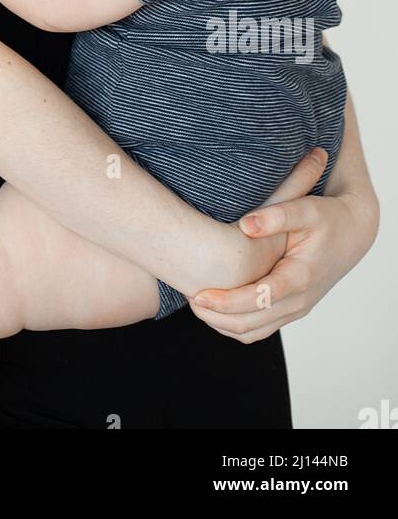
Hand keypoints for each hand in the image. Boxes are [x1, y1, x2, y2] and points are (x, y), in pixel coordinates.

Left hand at [189, 148, 376, 342]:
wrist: (352, 233)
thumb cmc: (327, 218)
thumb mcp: (306, 208)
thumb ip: (277, 215)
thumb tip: (245, 225)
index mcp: (300, 277)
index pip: (258, 300)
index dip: (226, 302)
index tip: (198, 295)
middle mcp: (299, 301)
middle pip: (252, 324)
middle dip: (217, 317)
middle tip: (189, 299)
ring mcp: (296, 309)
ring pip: (254, 332)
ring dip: (223, 324)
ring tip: (197, 304)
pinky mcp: (291, 309)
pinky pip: (260, 328)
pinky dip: (236, 325)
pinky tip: (216, 308)